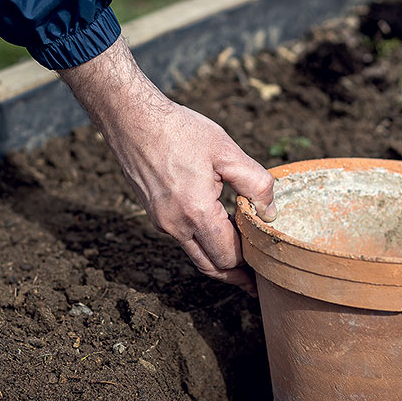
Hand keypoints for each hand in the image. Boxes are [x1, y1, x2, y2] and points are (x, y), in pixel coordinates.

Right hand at [58, 37, 275, 292]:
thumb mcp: (226, 151)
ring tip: (241, 262)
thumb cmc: (179, 130)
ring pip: (195, 254)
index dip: (250, 263)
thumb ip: (254, 183)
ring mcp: (161, 222)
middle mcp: (175, 225)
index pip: (228, 257)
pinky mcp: (154, 213)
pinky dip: (202, 242)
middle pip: (211, 267)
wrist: (132, 119)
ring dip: (218, 259)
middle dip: (234, 275)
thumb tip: (269, 212)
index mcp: (197, 213)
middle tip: (255, 281)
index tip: (266, 264)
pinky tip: (217, 231)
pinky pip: (183, 238)